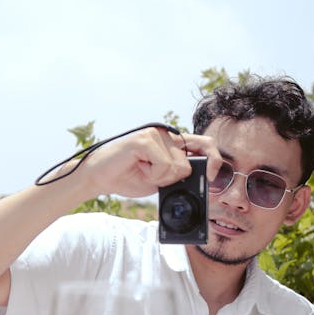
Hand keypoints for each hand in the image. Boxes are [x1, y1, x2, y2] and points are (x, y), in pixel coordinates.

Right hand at [77, 127, 221, 199]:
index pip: (205, 144)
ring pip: (178, 166)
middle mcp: (166, 134)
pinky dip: (153, 174)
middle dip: (176, 178)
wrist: (99, 177)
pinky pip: (164, 164)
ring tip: (142, 170)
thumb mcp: (160, 180)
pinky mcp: (145, 139)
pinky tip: (139, 167)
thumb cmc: (127, 177)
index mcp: (172, 142)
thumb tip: (201, 179)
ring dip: (160, 177)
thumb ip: (178, 176)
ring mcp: (156, 134)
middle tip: (158, 178)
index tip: (211, 176)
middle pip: (191, 162)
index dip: (214, 159)